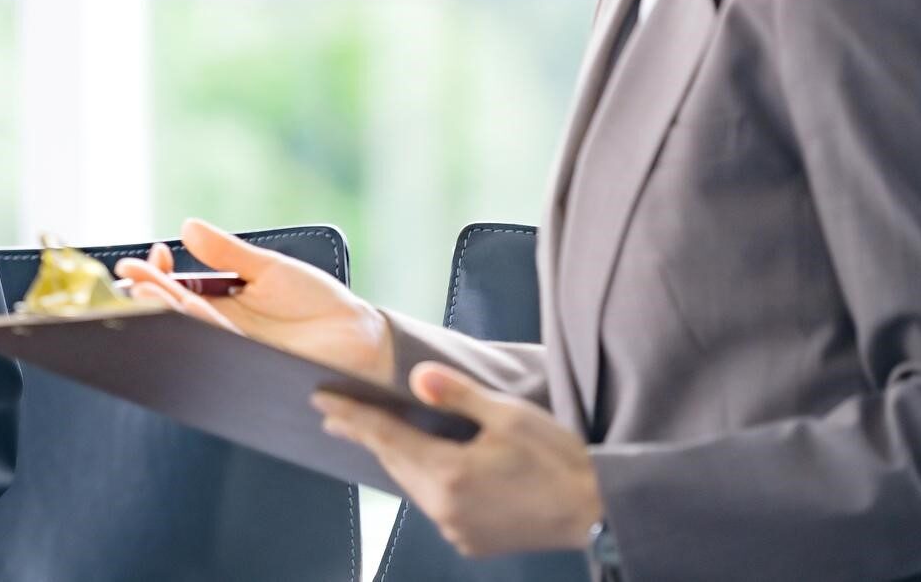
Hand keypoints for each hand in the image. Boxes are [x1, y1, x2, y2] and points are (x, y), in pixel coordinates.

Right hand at [113, 218, 390, 378]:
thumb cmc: (319, 301)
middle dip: (148, 293)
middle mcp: (223, 325)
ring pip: (190, 327)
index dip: (158, 274)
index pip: (178, 287)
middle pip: (174, 310)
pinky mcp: (248, 362)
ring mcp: (234, 345)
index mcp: (225, 299)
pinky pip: (217, 343)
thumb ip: (228, 252)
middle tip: (129, 277)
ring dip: (165, 309)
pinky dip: (199, 325)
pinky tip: (183, 309)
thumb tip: (187, 227)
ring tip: (143, 291)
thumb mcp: (269, 268)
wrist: (358, 336)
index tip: (150, 254)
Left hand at [313, 362, 601, 557]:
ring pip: (412, 486)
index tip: (321, 402)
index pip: (385, 438)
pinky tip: (424, 464)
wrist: (598, 511)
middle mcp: (444, 507)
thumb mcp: (508, 415)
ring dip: (395, 457)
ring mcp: (456, 530)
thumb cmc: (556, 459)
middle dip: (365, 435)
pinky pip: (434, 505)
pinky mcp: (471, 541)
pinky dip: (423, 480)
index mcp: (448, 474)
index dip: (352, 417)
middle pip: (394, 463)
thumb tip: (415, 378)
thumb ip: (457, 395)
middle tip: (335, 413)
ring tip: (373, 433)